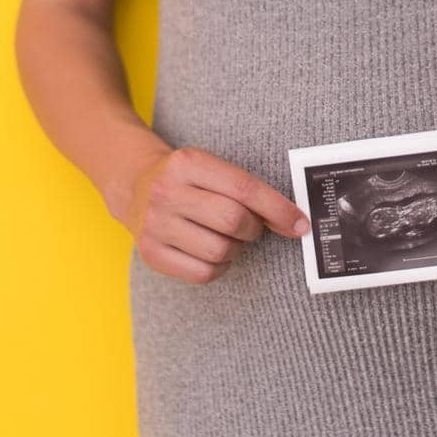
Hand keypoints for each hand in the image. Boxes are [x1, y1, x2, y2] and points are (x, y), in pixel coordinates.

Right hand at [124, 146, 310, 284]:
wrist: (136, 186)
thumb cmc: (188, 179)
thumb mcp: (211, 167)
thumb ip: (246, 188)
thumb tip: (292, 220)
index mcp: (187, 162)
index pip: (245, 189)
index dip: (278, 209)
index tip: (299, 224)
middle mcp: (167, 192)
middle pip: (233, 221)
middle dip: (254, 228)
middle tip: (252, 226)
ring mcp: (155, 225)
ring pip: (220, 251)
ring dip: (235, 248)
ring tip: (226, 236)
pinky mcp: (151, 254)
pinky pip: (203, 273)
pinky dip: (219, 266)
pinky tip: (211, 250)